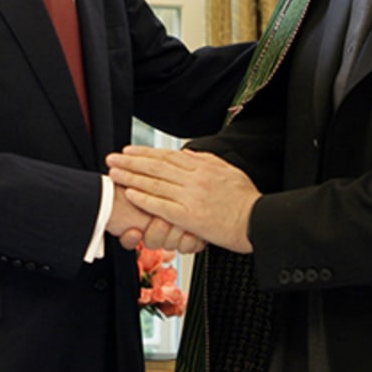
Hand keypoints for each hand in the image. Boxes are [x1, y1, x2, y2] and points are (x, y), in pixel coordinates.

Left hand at [107, 147, 258, 253]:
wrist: (258, 220)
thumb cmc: (246, 200)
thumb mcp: (229, 172)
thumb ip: (207, 161)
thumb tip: (188, 154)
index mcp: (203, 167)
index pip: (168, 156)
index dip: (146, 152)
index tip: (130, 151)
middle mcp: (195, 179)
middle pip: (157, 166)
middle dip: (132, 161)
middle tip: (113, 158)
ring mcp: (191, 197)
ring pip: (156, 183)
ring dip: (132, 177)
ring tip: (116, 173)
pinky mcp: (190, 216)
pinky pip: (162, 206)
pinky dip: (145, 199)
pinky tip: (131, 194)